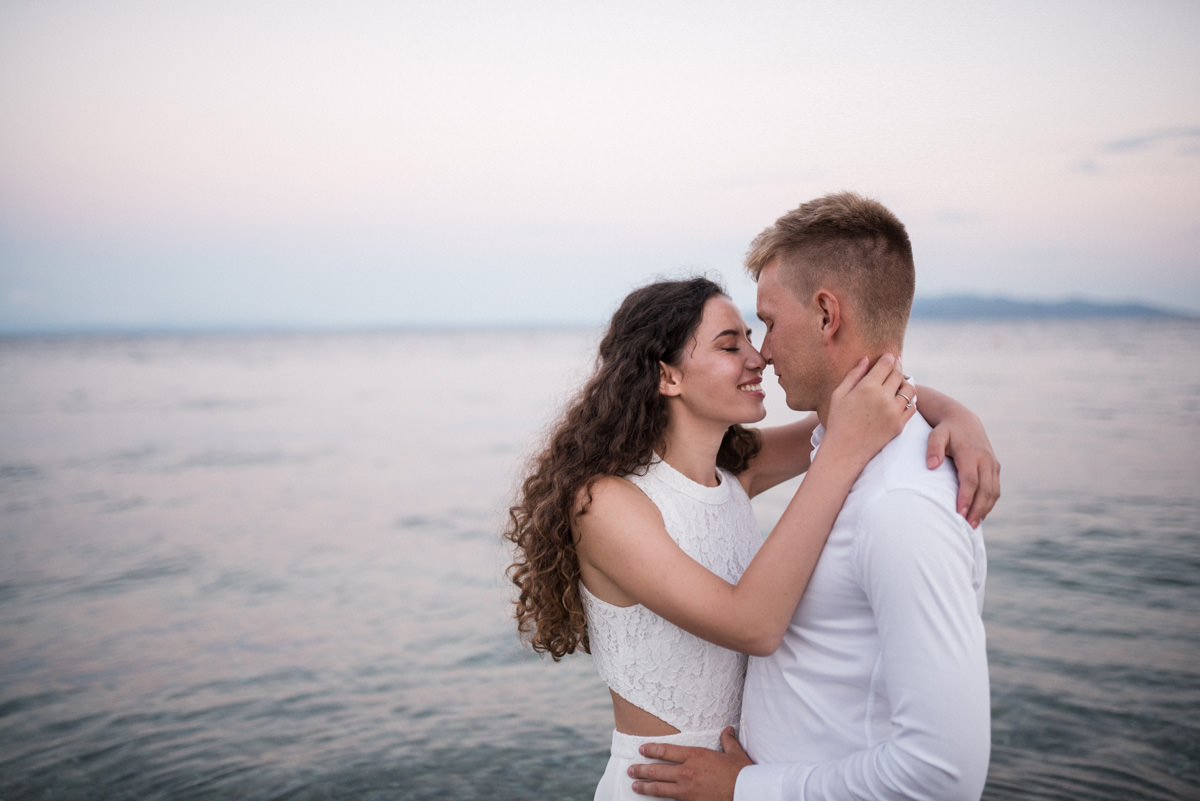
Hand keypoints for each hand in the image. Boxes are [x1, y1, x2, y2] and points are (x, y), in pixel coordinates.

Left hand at [629, 727, 751, 800]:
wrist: (746, 792)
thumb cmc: (741, 773)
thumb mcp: (735, 753)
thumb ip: (728, 740)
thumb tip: (728, 730)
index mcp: (695, 756)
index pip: (666, 750)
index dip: (651, 749)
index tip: (642, 749)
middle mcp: (687, 772)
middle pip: (657, 770)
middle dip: (641, 769)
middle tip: (631, 769)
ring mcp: (687, 790)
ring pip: (659, 788)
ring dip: (645, 786)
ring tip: (634, 785)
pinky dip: (660, 800)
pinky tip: (653, 799)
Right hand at [823, 354, 915, 465]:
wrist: (844, 450)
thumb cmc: (838, 421)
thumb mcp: (839, 395)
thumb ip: (853, 375)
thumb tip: (866, 359)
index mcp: (867, 387)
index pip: (886, 365)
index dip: (889, 357)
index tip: (890, 355)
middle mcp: (883, 398)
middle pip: (898, 375)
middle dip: (898, 366)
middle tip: (896, 363)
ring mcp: (894, 412)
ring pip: (909, 390)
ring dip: (905, 383)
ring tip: (899, 382)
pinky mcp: (899, 425)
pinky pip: (912, 407)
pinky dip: (909, 400)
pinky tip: (901, 398)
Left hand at [926, 409, 1000, 527]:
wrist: (964, 420)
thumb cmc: (945, 430)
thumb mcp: (935, 434)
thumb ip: (933, 448)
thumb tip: (931, 466)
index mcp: (971, 453)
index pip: (970, 480)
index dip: (966, 498)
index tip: (959, 514)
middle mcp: (985, 459)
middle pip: (985, 489)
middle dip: (977, 509)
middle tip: (967, 526)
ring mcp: (993, 464)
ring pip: (993, 491)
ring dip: (985, 509)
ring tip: (973, 525)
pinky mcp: (995, 468)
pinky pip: (995, 488)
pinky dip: (989, 503)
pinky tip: (980, 513)